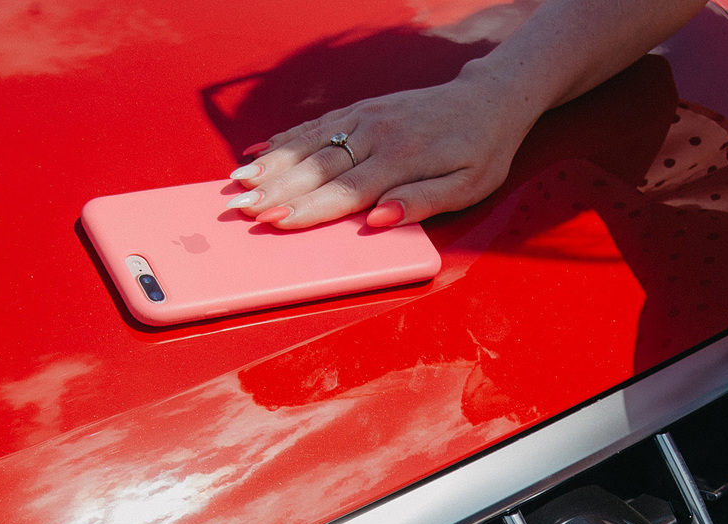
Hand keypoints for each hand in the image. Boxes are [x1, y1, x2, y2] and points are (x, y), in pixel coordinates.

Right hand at [222, 63, 535, 229]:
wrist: (490, 99)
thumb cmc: (482, 152)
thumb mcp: (468, 188)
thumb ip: (422, 202)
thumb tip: (379, 219)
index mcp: (401, 159)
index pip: (344, 191)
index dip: (306, 208)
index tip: (273, 220)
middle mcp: (377, 133)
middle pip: (317, 167)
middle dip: (275, 188)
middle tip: (239, 207)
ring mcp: (366, 117)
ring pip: (309, 142)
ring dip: (271, 163)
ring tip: (237, 180)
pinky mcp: (363, 108)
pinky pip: (317, 124)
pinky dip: (285, 139)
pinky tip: (260, 151)